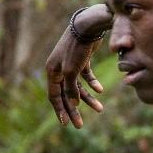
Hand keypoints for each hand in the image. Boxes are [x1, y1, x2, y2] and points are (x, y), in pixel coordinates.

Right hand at [46, 3, 111, 128]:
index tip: (66, 124)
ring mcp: (70, 64)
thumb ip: (71, 89)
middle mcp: (59, 69)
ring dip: (88, 99)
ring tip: (100, 109)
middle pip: (65, 94)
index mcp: (51, 71)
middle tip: (80, 125)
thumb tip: (73, 105)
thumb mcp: (72, 71)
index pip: (54, 96)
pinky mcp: (82, 60)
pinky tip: (100, 91)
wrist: (88, 26)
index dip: (60, 110)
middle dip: (73, 110)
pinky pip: (86, 76)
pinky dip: (93, 84)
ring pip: (78, 87)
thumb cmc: (77, 48)